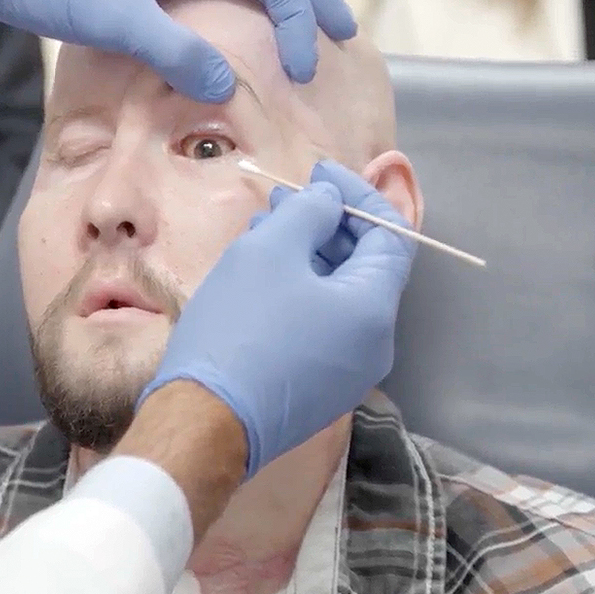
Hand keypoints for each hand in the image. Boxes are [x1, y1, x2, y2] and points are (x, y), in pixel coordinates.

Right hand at [137, 161, 416, 477]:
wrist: (203, 420)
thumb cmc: (240, 328)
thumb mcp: (270, 250)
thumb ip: (310, 213)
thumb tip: (329, 203)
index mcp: (374, 309)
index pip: (391, 235)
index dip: (358, 195)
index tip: (318, 173)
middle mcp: (373, 344)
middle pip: (363, 267)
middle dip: (326, 224)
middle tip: (285, 198)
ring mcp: (346, 372)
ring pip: (336, 296)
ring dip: (307, 255)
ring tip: (263, 232)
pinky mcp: (315, 389)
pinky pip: (319, 326)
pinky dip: (298, 291)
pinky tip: (259, 277)